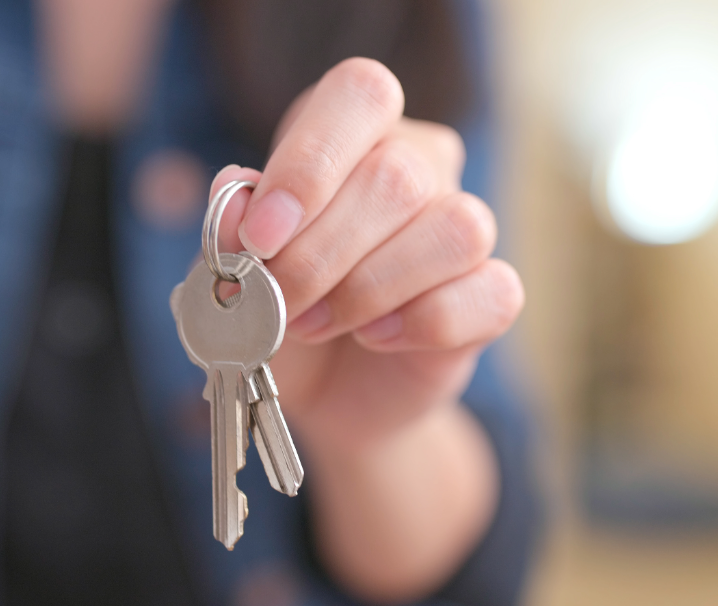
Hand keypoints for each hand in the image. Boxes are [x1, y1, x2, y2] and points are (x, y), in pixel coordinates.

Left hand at [208, 58, 524, 604]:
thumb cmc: (265, 319)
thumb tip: (235, 198)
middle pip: (403, 171)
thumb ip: (231, 233)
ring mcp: (462, 235)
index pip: (356, 96)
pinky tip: (380, 343)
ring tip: (324, 324)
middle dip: (328, 245)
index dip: (312, 153)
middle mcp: (416, 172)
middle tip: (282, 300)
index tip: (262, 226)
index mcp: (348, 142)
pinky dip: (424, 324)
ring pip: (456, 225)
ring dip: (373, 287)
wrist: (315, 397)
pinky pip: (489, 293)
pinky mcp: (489, 300)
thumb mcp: (228, 278)